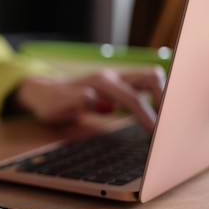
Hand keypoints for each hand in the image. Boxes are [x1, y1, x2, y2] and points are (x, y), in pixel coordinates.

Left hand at [15, 66, 165, 129]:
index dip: (146, 115)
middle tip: (165, 126)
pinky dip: (156, 95)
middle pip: (151, 77)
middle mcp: (112, 75)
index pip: (132, 98)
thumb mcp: (56, 106)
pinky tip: (155, 113)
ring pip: (151, 77)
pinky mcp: (120, 82)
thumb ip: (75, 100)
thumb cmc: (50, 103)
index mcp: (100, 82)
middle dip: (164, 99)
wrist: (43, 92)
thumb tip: (96, 99)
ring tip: (163, 120)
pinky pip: (145, 83)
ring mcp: (117, 77)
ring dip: (162, 95)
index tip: (155, 132)